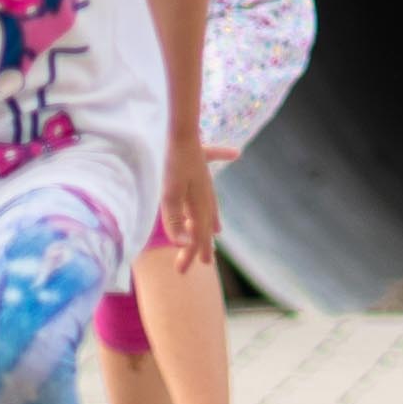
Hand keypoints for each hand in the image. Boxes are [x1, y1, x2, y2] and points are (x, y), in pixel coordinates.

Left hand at [159, 142, 222, 271]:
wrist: (183, 132)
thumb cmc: (174, 163)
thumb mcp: (168, 195)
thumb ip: (174, 221)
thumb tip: (183, 244)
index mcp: (199, 205)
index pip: (196, 235)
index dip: (189, 253)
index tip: (183, 271)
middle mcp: (206, 196)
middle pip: (205, 225)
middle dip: (202, 244)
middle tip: (206, 263)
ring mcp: (205, 182)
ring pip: (210, 208)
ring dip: (211, 222)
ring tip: (217, 231)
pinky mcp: (200, 169)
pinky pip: (209, 189)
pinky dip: (215, 193)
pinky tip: (233, 158)